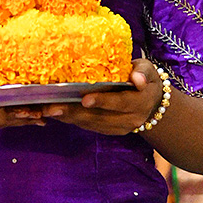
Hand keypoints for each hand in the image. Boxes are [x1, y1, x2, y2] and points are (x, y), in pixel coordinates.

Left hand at [37, 58, 163, 135]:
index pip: (120, 103)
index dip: (102, 101)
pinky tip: (57, 114)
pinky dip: (73, 120)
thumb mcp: (148, 71)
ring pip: (91, 124)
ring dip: (69, 118)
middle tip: (52, 107)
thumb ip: (142, 72)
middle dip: (75, 113)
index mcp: (140, 102)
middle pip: (100, 117)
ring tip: (48, 110)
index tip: (84, 99)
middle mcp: (129, 119)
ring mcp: (119, 128)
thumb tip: (136, 79)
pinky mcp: (109, 131)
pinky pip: (89, 127)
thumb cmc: (146, 80)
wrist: (153, 104)